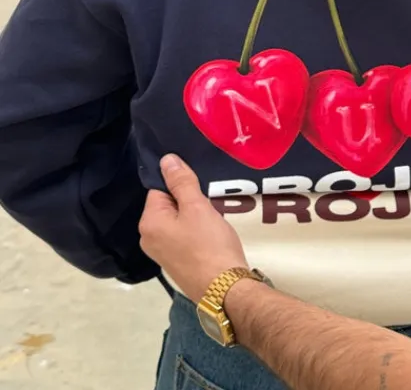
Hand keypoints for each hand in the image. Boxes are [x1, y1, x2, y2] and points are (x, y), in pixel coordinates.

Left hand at [139, 155, 247, 301]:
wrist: (224, 288)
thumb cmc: (209, 244)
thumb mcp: (197, 207)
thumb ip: (181, 182)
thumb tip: (166, 159)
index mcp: (149, 222)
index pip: (160, 188)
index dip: (181, 186)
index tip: (199, 190)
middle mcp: (148, 237)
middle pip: (168, 204)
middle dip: (188, 201)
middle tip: (208, 206)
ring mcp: (161, 252)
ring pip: (177, 220)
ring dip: (194, 216)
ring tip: (212, 221)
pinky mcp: (175, 262)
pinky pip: (182, 235)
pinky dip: (196, 231)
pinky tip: (210, 235)